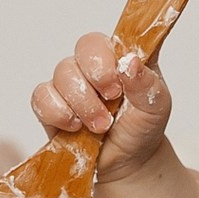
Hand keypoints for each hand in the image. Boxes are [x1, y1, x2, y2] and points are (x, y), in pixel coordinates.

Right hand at [32, 32, 172, 183]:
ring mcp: (71, 82)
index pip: (110, 36)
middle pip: (83, 48)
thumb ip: (146, 83)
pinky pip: (41, 97)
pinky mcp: (50, 103)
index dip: (108, 58)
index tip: (118, 84)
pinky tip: (75, 127)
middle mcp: (94, 64)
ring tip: (99, 125)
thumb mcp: (156, 106)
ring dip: (82, 103)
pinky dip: (58, 113)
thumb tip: (131, 62)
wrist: (127, 161)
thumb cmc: (142, 127)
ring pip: (62, 73)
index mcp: (122, 56)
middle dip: (96, 79)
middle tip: (112, 102)